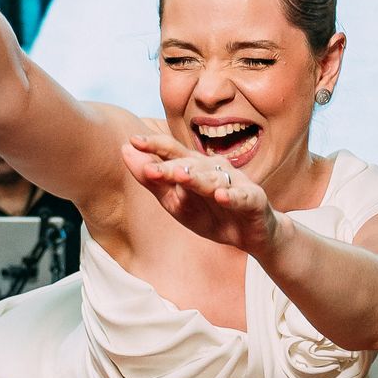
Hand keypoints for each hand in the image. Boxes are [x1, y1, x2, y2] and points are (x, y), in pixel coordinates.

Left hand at [121, 133, 276, 253]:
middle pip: (190, 165)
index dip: (155, 145)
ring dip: (197, 179)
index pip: (172, 151)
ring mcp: (234, 182)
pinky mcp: (253, 199)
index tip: (133, 140)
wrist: (250, 236)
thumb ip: (152, 181)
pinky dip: (231, 196)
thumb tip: (124, 151)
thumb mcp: (176, 203)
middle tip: (151, 170)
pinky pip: (241, 196)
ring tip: (181, 177)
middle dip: (170, 167)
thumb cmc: (211, 215)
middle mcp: (214, 168)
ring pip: (213, 179)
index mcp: (194, 166)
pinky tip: (221, 196)